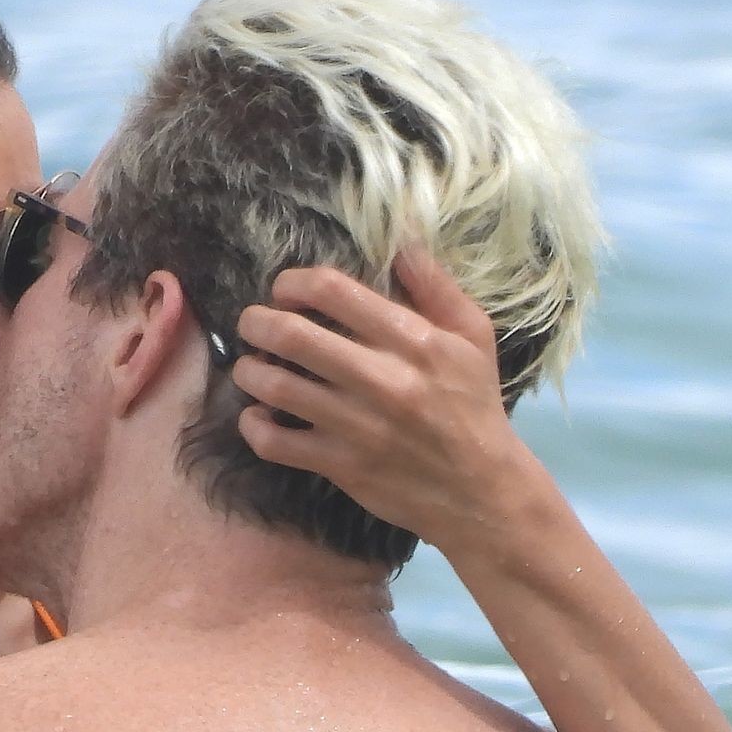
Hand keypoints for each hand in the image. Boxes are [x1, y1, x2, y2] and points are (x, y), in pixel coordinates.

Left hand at [231, 245, 540, 554]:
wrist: (482, 491)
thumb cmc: (473, 404)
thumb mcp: (473, 336)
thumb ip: (435, 285)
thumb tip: (400, 240)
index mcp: (414, 340)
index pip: (333, 291)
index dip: (294, 282)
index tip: (286, 290)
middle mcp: (382, 380)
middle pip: (292, 335)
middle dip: (257, 321)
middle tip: (254, 323)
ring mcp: (357, 426)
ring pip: (274, 387)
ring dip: (249, 370)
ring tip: (253, 365)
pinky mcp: (341, 465)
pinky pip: (274, 443)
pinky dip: (254, 426)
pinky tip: (258, 415)